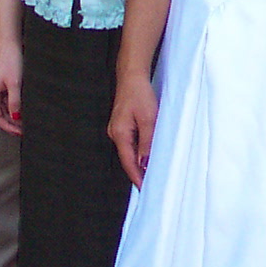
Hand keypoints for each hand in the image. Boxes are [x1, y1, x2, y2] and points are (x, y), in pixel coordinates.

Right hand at [0, 41, 22, 134]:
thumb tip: (15, 118)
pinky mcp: (1, 86)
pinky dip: (13, 108)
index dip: (7, 127)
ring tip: (25, 123)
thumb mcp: (15, 83)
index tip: (19, 132)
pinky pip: (5, 102)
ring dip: (12, 117)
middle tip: (24, 131)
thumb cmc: (10, 61)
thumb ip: (14, 102)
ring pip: (2, 109)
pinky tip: (22, 111)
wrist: (9, 44)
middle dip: (10, 124)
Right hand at [108, 72, 157, 188]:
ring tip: (150, 173)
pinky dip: (138, 151)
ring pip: (128, 151)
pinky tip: (146, 155)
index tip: (144, 189)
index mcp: (120, 134)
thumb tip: (145, 163)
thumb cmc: (139, 94)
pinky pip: (130, 143)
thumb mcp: (148, 119)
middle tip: (150, 185)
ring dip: (138, 162)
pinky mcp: (122, 125)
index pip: (128, 162)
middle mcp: (115, 134)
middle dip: (137, 173)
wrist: (132, 76)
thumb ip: (147, 142)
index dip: (136, 177)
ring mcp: (117, 130)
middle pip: (127, 159)